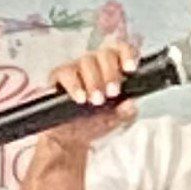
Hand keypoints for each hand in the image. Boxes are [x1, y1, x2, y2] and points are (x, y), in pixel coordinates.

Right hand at [36, 41, 138, 157]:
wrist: (72, 139)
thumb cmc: (95, 123)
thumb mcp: (116, 122)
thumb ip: (126, 113)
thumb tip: (131, 104)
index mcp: (113, 70)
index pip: (122, 50)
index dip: (127, 54)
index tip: (130, 69)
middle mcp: (96, 65)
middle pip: (105, 53)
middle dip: (111, 73)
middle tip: (112, 93)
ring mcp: (77, 68)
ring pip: (87, 61)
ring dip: (94, 81)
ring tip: (97, 101)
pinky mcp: (59, 75)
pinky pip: (66, 72)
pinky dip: (75, 85)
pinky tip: (80, 98)